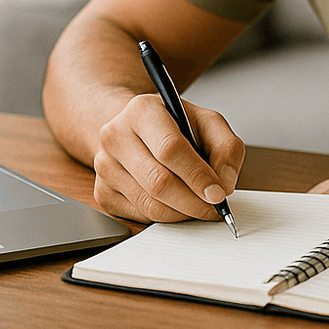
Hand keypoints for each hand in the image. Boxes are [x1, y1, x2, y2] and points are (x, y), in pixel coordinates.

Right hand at [90, 93, 244, 223]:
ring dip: (182, 213)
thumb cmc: (174, 126)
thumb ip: (226, 148)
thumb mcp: (206, 122)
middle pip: (158, 182)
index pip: (170, 148)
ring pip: (150, 205)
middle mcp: (115, 136)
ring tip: (199, 205)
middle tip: (214, 208)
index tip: (218, 194)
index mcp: (141, 110)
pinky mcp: (102, 192)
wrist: (135, 130)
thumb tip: (224, 184)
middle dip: (193, 201)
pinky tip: (176, 204)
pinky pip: (140, 216)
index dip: (197, 175)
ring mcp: (104, 166)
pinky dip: (166, 217)